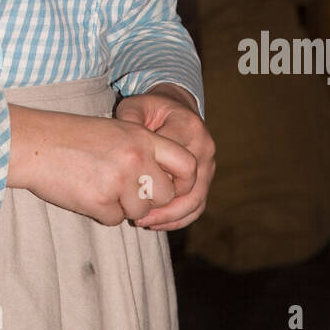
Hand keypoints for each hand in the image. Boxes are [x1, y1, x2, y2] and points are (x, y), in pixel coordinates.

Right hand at [6, 105, 198, 225]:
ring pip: (140, 211)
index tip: (172, 188)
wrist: (34, 143)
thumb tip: (163, 183)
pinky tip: (85, 192)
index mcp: (142, 137)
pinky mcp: (101, 201)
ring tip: (97, 183)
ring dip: (122, 206)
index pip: (187, 163)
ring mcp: (120, 181)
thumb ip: (141, 151)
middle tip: (125, 189)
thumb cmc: (70, 136)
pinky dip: (102, 212)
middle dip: (150, 199)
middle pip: (166, 195)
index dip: (184, 181)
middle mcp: (137, 158)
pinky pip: (115, 219)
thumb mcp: (113, 131)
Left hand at [114, 85, 214, 230]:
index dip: (151, 177)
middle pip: (188, 186)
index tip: (128, 188)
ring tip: (144, 223)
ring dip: (170, 216)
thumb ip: (128, 119)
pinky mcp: (207, 179)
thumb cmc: (152, 109)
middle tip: (136, 215)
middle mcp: (204, 147)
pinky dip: (178, 219)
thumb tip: (121, 143)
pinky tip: (156, 224)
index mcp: (188, 127)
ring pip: (195, 201)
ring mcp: (209, 165)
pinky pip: (198, 206)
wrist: (176, 107)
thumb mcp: (137, 106)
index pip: (173, 159)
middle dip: (162, 204)